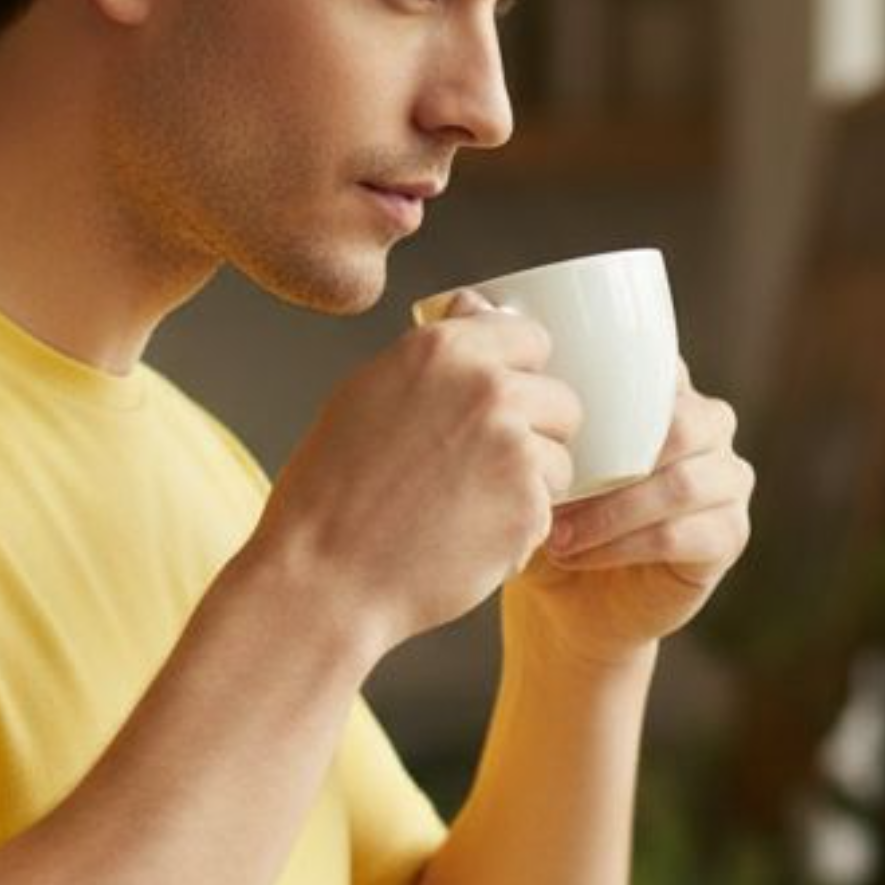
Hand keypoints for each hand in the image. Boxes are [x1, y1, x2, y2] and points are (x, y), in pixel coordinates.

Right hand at [263, 300, 582, 656]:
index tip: (495, 406)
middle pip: (560, 399)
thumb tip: (476, 305)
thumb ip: (435, 354)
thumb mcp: (366, 395)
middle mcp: (486, 389)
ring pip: (561, 460)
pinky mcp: (529, 507)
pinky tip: (466, 539)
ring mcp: (513, 448)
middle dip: (535, 433)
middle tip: (480, 471)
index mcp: (441, 350)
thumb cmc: (329, 494)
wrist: (323, 579)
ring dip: (529, 486)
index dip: (518, 374)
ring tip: (466, 511)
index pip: (528, 336)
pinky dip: (519, 530)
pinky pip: (549, 512)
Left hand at [506, 366, 752, 664]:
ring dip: (609, 510)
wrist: (563, 603)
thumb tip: (471, 310)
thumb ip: (521, 392)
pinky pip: (679, 534)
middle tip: (550, 488)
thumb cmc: (545, 514)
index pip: (658, 369)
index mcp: (666, 393)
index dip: (608, 393)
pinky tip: (575, 555)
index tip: (544, 420)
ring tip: (555, 533)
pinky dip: (620, 545)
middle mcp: (709, 428)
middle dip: (612, 459)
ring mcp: (727, 482)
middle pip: (685, 423)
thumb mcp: (529, 452)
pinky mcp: (728, 537)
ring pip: (681, 483)